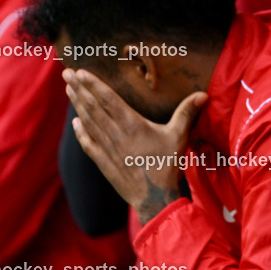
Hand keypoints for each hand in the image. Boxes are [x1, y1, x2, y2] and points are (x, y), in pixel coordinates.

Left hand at [64, 68, 206, 223]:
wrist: (153, 198)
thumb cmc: (167, 165)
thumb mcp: (179, 136)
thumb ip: (187, 113)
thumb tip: (203, 94)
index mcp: (132, 125)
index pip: (109, 100)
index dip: (94, 85)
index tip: (81, 72)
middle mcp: (115, 134)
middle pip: (93, 107)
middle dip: (79, 89)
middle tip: (66, 73)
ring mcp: (107, 149)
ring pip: (88, 122)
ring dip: (77, 105)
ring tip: (68, 89)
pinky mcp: (104, 162)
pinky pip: (88, 144)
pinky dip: (80, 132)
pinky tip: (75, 123)